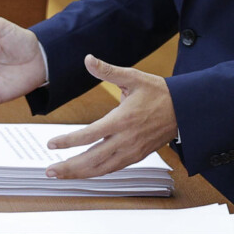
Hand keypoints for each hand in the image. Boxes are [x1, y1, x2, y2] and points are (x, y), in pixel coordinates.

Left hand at [45, 55, 176, 178]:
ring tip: (61, 174)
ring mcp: (132, 151)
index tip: (52, 144)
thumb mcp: (133, 77)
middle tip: (49, 171)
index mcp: (122, 120)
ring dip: (79, 174)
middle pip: (92, 159)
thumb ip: (108, 71)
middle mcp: (126, 140)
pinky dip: (96, 173)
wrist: (184, 110)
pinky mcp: (137, 157)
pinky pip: (112, 169)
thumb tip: (88, 59)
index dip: (68, 142)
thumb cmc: (158, 92)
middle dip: (69, 167)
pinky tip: (84, 172)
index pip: (89, 135)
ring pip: (101, 169)